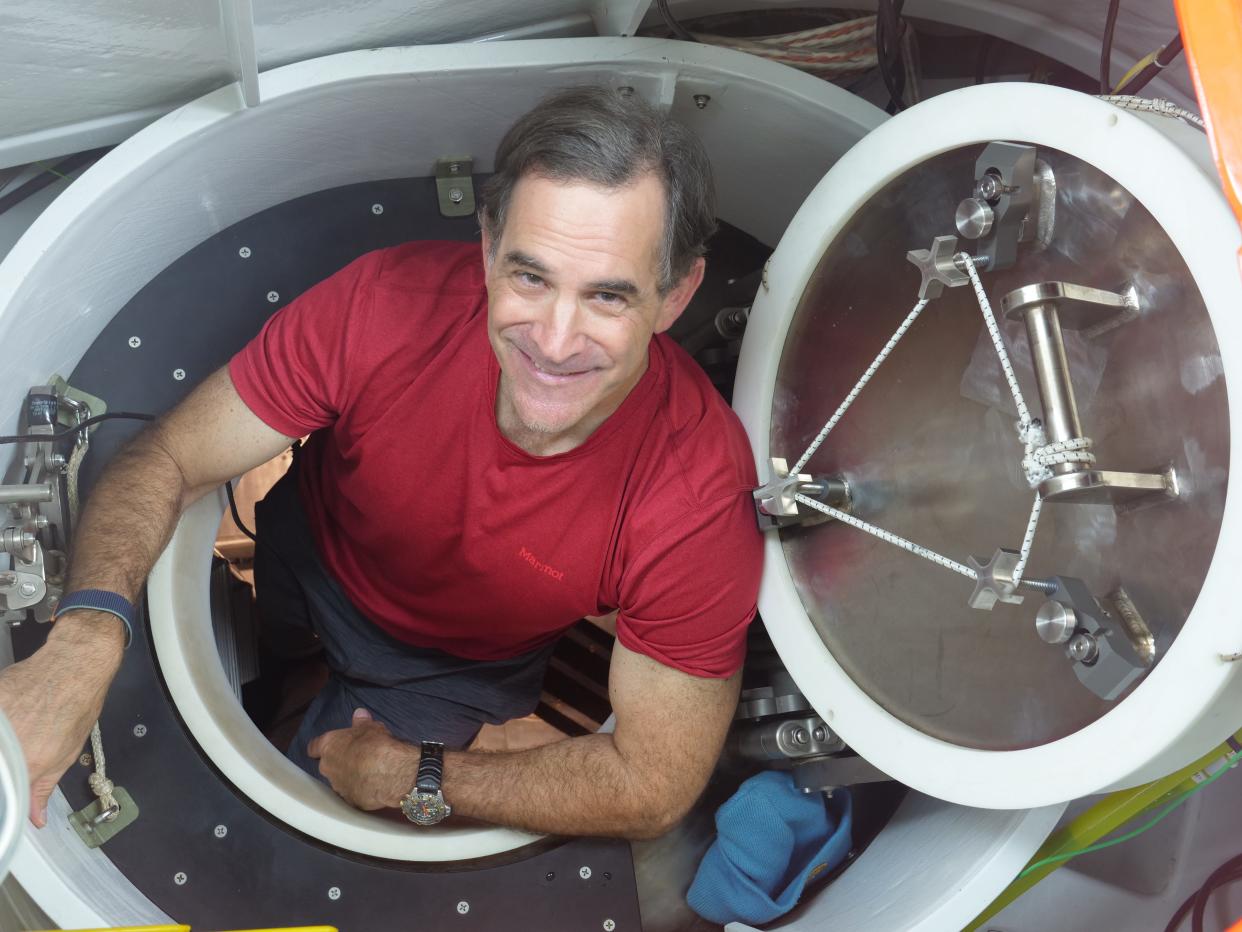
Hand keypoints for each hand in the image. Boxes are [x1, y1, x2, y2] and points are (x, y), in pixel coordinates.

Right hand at [0, 613, 123, 826]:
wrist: (73, 664)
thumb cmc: (76, 704)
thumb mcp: (68, 752)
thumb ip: (43, 788)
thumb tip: (36, 818)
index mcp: (28, 765)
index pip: (8, 793)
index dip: (8, 794)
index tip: (11, 784)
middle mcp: (7, 746)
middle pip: (2, 769)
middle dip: (8, 765)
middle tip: (20, 751)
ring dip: (5, 745)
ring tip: (24, 727)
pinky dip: (1, 724)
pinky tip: (12, 715)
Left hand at [307, 709, 418, 810]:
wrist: (389, 773)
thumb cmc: (377, 744)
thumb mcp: (372, 727)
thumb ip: (362, 722)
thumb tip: (358, 713)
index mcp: (329, 746)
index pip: (314, 747)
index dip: (320, 747)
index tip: (328, 746)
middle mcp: (328, 768)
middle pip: (327, 765)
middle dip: (338, 763)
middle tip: (355, 757)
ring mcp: (338, 787)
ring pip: (339, 781)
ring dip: (349, 777)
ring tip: (368, 773)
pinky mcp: (351, 802)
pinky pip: (353, 794)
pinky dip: (360, 790)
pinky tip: (374, 785)